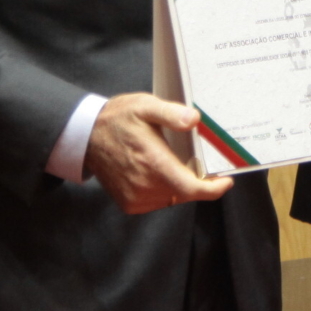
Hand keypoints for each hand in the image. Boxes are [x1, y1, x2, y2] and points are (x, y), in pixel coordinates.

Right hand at [85, 94, 232, 213]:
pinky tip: (159, 173)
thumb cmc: (117, 119)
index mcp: (153, 163)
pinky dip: (165, 191)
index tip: (225, 181)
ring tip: (173, 164)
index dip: (213, 189)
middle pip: (186, 193)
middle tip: (199, 163)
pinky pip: (158, 202)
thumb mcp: (145, 106)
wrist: (85, 136)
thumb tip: (194, 119)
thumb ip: (171, 113)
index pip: (191, 189)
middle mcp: (144, 185)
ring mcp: (135, 198)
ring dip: (180, 186)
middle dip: (197, 181)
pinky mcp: (129, 204)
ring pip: (173, 199)